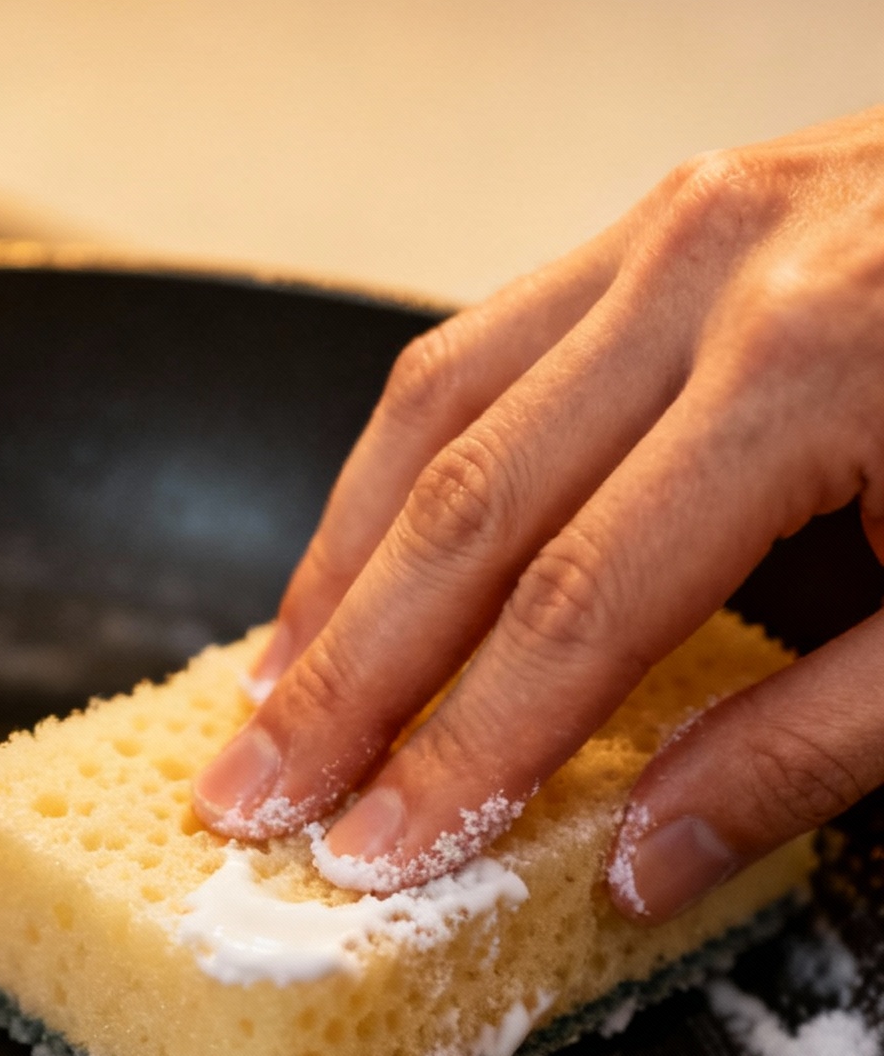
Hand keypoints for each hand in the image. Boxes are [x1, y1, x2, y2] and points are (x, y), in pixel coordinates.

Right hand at [193, 109, 883, 919]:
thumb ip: (810, 743)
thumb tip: (640, 858)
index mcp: (808, 373)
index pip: (572, 610)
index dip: (457, 752)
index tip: (371, 852)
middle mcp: (715, 269)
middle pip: (465, 506)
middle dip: (344, 672)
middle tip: (245, 794)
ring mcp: (687, 212)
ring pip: (442, 399)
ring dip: (340, 559)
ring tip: (266, 688)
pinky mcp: (683, 198)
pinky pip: (497, 331)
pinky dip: (410, 455)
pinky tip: (366, 545)